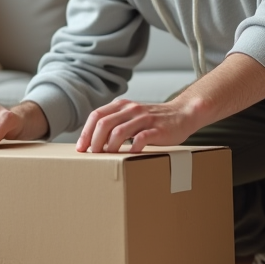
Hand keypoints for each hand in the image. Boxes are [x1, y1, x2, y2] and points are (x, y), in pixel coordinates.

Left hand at [76, 97, 200, 153]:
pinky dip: (132, 148)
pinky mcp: (157, 129)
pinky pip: (141, 138)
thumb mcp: (131, 116)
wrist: (183, 114)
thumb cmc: (153, 120)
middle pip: (104, 124)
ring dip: (109, 147)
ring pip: (119, 131)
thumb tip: (94, 141)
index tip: (81, 148)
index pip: (96, 116)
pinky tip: (129, 156)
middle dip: (94, 141)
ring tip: (107, 157)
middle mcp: (131, 110)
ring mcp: (144, 119)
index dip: (86, 132)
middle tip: (93, 155)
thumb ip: (116, 123)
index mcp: (122, 106)